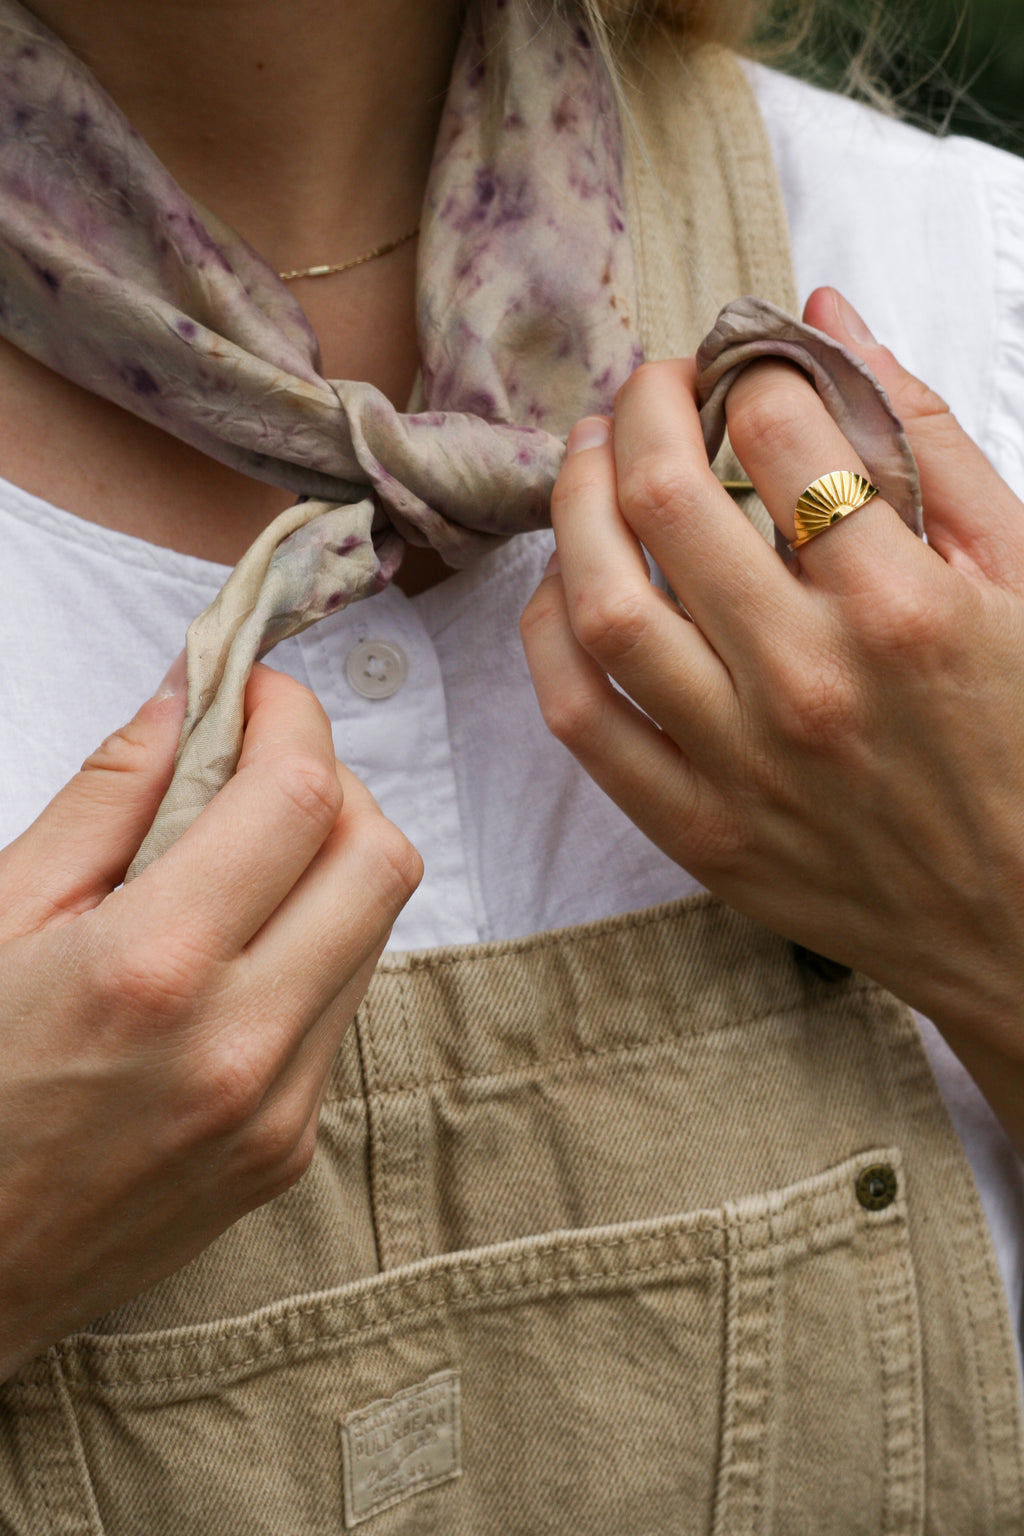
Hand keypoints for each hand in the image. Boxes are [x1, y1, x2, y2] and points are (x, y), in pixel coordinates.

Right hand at [0, 661, 420, 1379]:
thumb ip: (104, 798)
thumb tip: (186, 703)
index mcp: (153, 970)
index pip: (300, 798)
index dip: (292, 718)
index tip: (256, 693)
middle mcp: (239, 1046)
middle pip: (380, 858)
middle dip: (334, 784)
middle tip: (257, 769)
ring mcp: (277, 1110)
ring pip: (377, 932)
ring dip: (329, 866)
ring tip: (236, 862)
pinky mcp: (287, 1151)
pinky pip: (341, 1009)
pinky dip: (310, 950)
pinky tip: (229, 956)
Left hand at [521, 287, 1023, 1146]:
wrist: (1020, 920)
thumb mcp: (1022, 575)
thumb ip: (928, 440)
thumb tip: (825, 321)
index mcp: (904, 607)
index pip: (777, 431)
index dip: (746, 369)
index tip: (741, 366)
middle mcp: (809, 681)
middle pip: (666, 500)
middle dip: (643, 409)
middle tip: (650, 388)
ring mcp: (741, 764)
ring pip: (601, 606)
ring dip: (575, 505)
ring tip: (590, 459)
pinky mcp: (696, 830)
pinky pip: (582, 719)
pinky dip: (549, 635)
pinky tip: (564, 584)